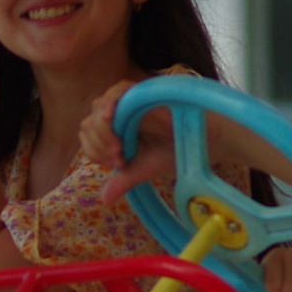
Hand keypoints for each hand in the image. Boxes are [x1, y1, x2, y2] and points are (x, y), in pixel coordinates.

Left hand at [86, 79, 175, 206]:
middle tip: (119, 159)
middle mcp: (118, 112)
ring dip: (103, 130)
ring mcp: (129, 99)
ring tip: (120, 148)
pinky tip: (109, 118)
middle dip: (98, 144)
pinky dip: (110, 103)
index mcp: (115, 129)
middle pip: (90, 122)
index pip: (89, 135)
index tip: (117, 165)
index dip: (95, 151)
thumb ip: (123, 181)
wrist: (202, 140)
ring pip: (99, 107)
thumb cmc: (173, 151)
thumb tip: (104, 201)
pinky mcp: (142, 90)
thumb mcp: (143, 169)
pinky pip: (118, 90)